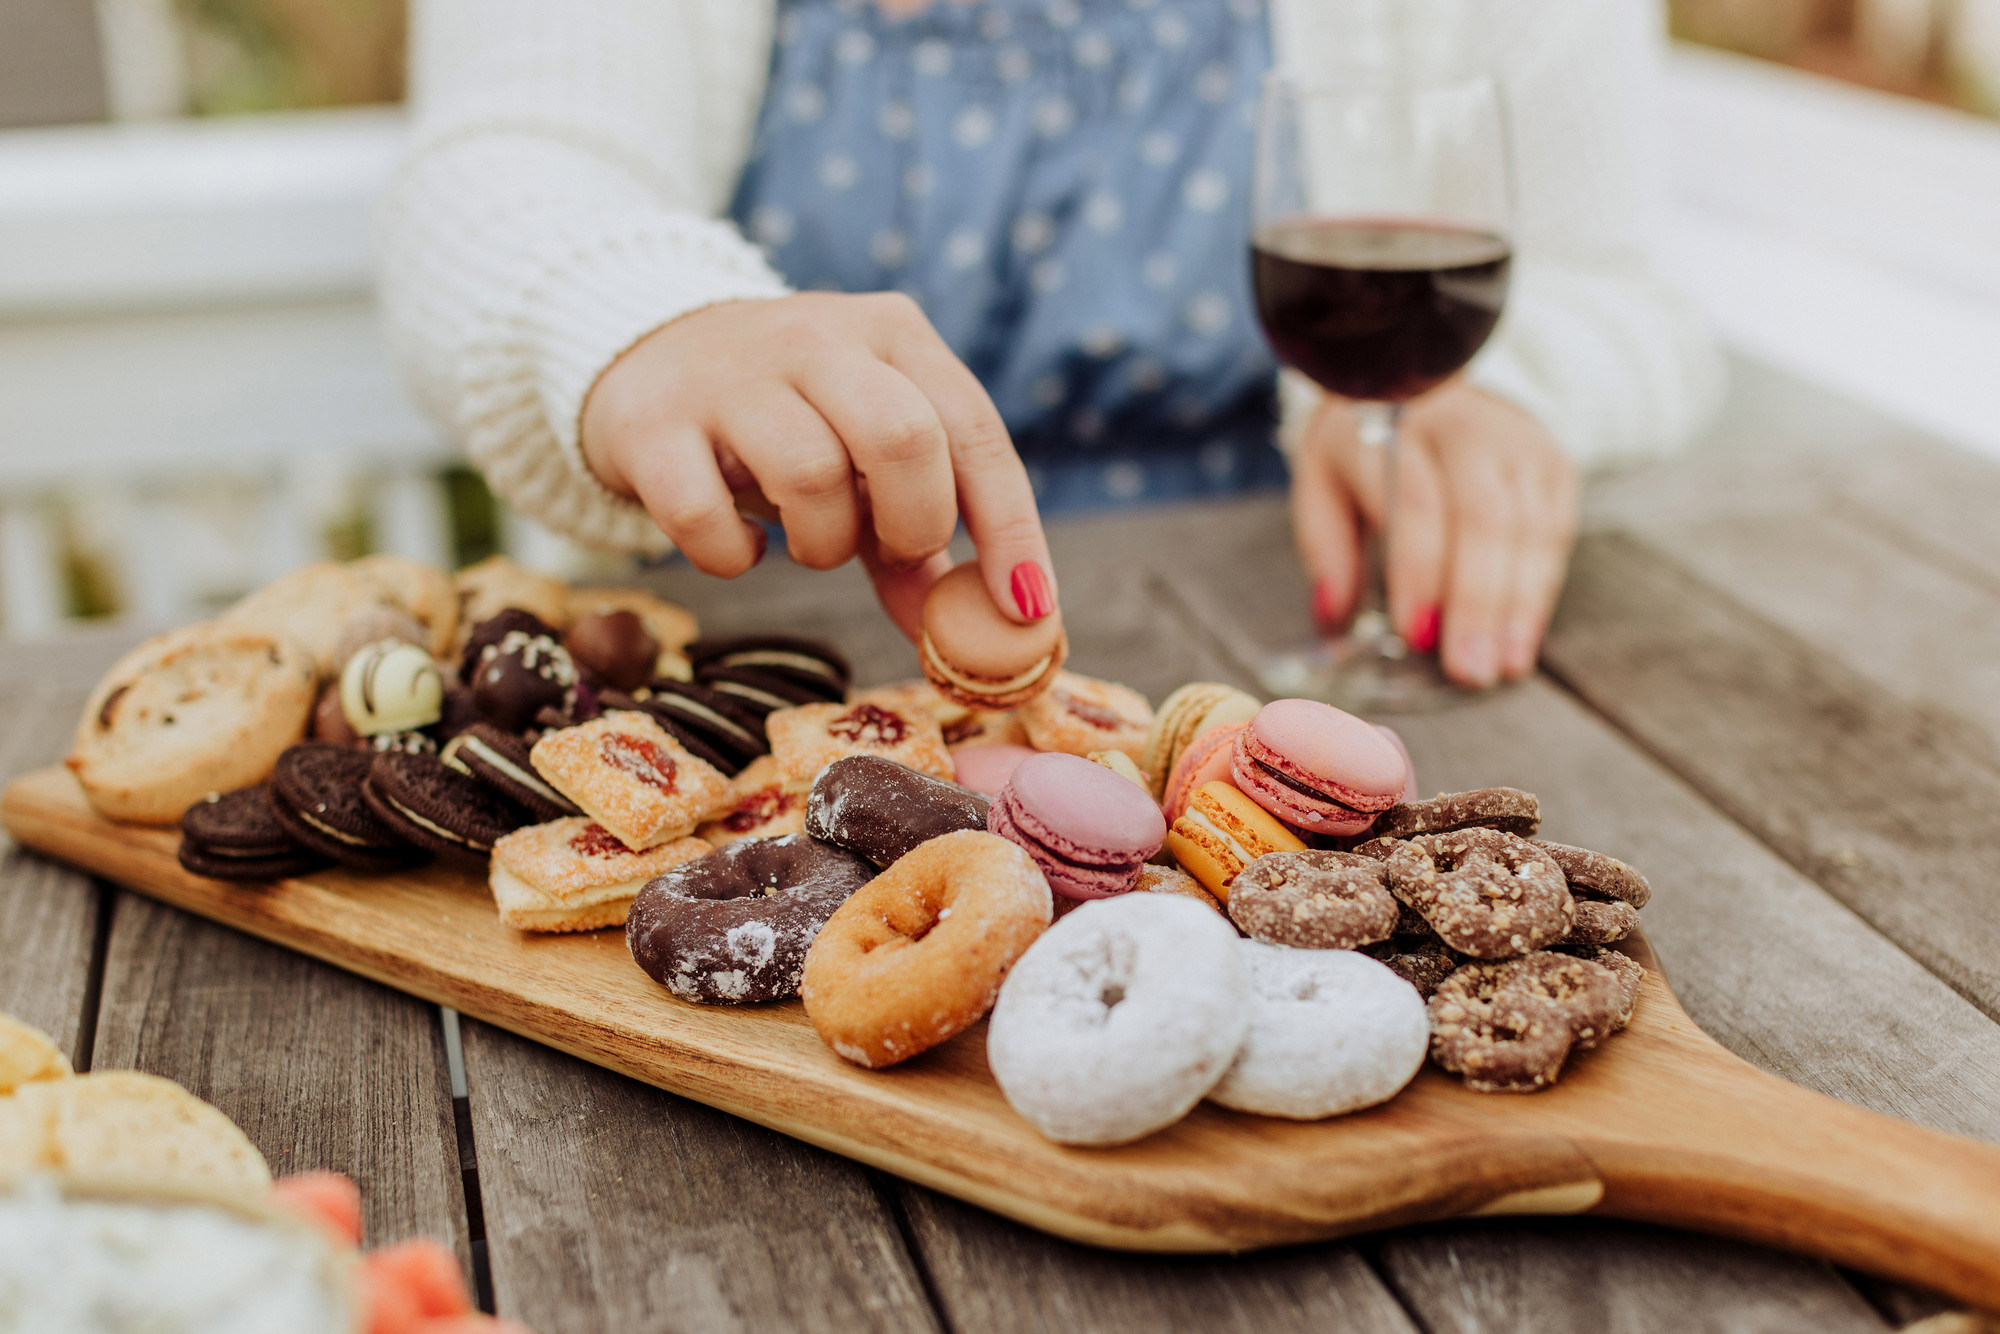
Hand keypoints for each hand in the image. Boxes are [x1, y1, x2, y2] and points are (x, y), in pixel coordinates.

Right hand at [580, 292, 1056, 637]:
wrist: (639, 354)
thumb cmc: (783, 421)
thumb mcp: (860, 458)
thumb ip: (914, 541)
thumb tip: (974, 641)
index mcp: (891, 333)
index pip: (973, 429)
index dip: (1009, 527)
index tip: (1027, 607)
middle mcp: (815, 336)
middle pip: (902, 437)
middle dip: (912, 522)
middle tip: (888, 548)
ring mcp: (728, 374)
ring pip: (809, 474)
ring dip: (822, 544)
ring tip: (806, 541)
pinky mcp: (651, 424)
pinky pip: (705, 515)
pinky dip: (732, 556)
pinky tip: (741, 544)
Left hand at [1290, 382, 1579, 687]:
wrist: (1424, 371)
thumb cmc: (1365, 447)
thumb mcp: (1322, 481)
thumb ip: (1326, 547)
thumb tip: (1331, 618)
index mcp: (1393, 427)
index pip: (1416, 504)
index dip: (1420, 573)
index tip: (1416, 635)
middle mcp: (1463, 427)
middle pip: (1481, 519)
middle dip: (1477, 602)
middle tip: (1468, 670)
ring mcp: (1516, 440)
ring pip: (1528, 527)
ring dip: (1517, 605)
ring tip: (1502, 665)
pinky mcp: (1551, 459)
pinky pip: (1555, 529)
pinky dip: (1541, 588)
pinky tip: (1522, 635)